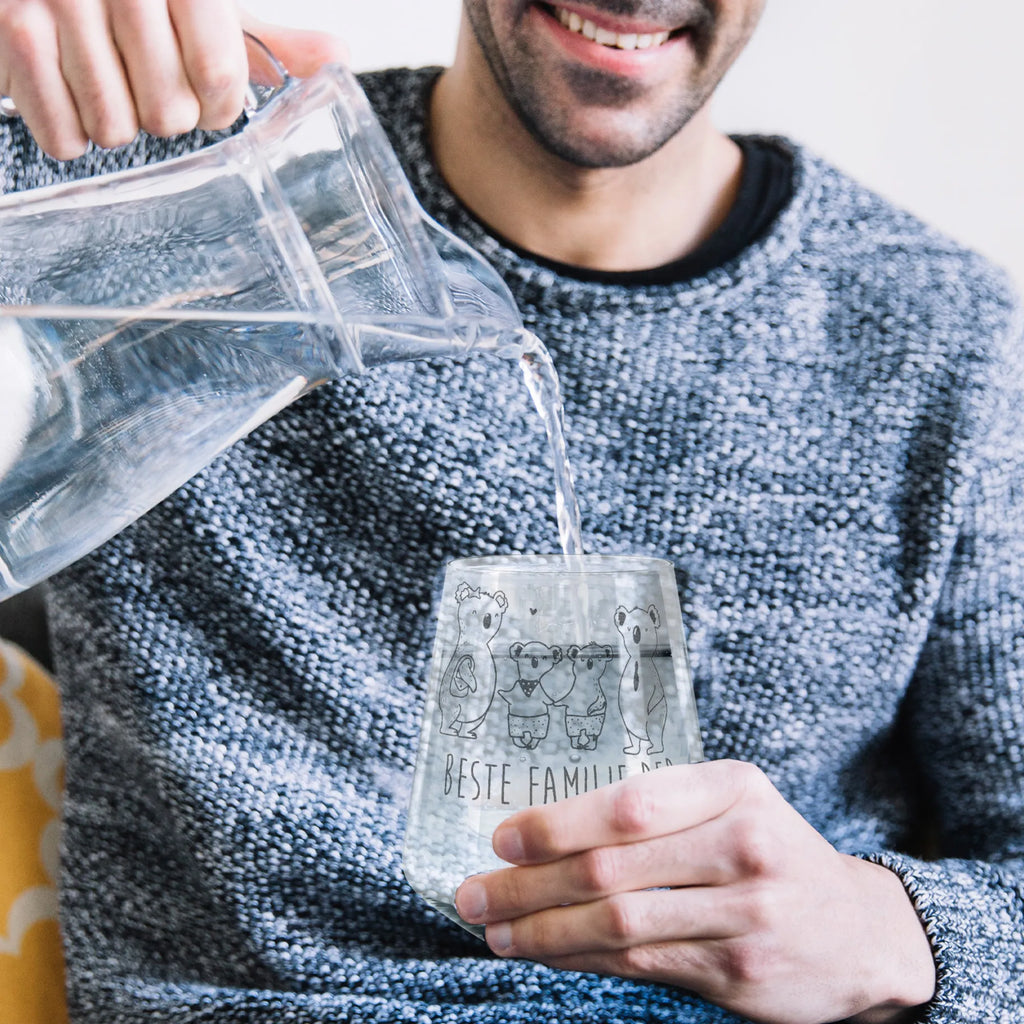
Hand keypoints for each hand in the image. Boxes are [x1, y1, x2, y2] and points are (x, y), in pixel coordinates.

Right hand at [0, 1, 347, 159]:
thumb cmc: (123, 1)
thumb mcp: (199, 9)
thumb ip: (264, 40)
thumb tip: (337, 62)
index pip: (220, 77)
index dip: (217, 105)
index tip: (207, 97)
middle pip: (169, 113)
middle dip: (162, 114)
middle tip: (143, 82)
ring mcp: (57, 1)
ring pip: (115, 128)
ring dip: (113, 122)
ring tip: (103, 82)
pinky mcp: (9, 29)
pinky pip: (62, 135)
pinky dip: (67, 130)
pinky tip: (67, 92)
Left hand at [455, 760, 935, 1023]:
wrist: (860, 932)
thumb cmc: (773, 852)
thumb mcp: (734, 805)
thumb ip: (661, 810)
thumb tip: (550, 829)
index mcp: (733, 789)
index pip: (631, 804)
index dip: (558, 824)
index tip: (504, 837)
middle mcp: (742, 846)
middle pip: (612, 869)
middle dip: (529, 884)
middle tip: (474, 893)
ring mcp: (745, 915)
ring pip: (618, 925)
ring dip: (543, 931)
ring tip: (495, 930)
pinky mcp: (738, 973)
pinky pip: (640, 965)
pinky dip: (580, 959)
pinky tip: (545, 953)